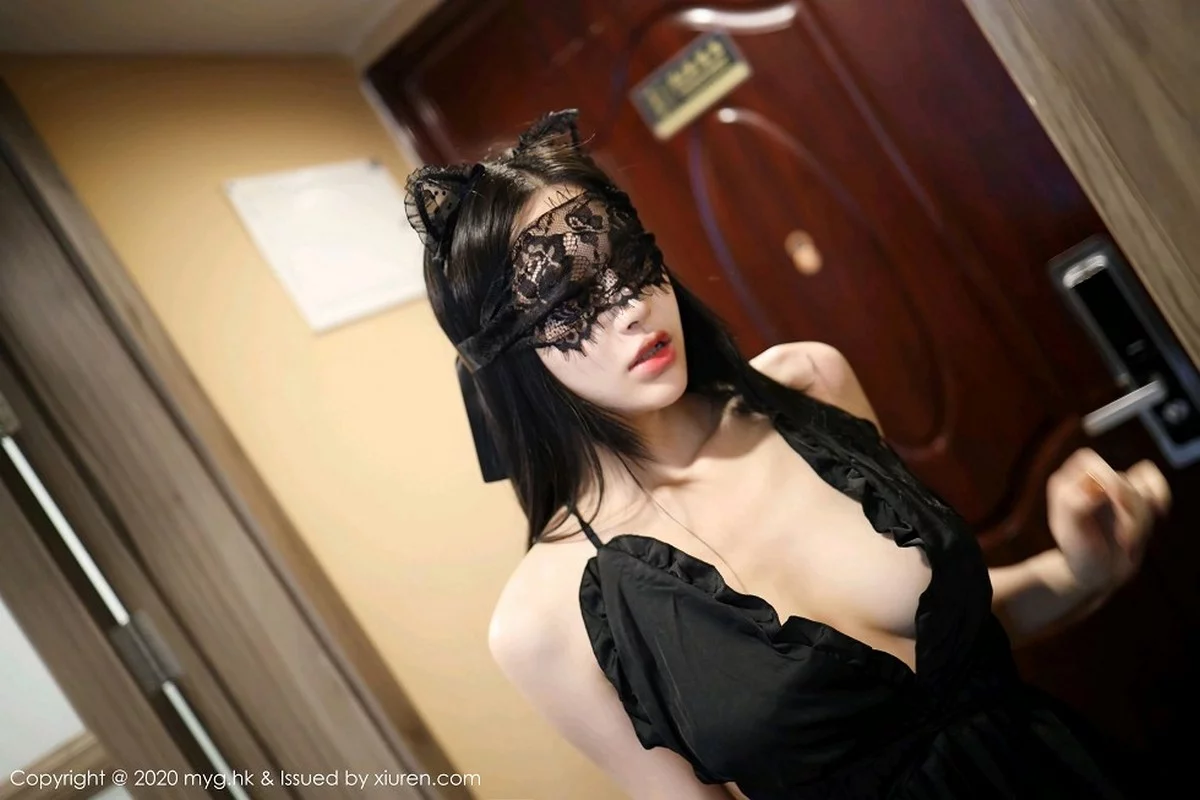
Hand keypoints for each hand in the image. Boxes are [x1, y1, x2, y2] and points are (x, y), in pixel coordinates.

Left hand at [1046, 447, 1170, 594]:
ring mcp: (1113, 492)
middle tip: (1123, 541)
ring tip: (1128, 544)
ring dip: (1140, 522)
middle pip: (1121, 480)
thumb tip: (1095, 489)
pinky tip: (1160, 509)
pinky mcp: (1132, 502)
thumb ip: (1075, 504)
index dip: (1104, 477)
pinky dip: (1160, 494)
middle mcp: (1090, 483)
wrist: (1095, 574)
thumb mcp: (1070, 531)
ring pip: (1140, 491)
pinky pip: (1150, 484)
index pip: (1088, 461)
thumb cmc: (1078, 554)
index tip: (1110, 500)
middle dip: (1128, 512)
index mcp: (1068, 484)